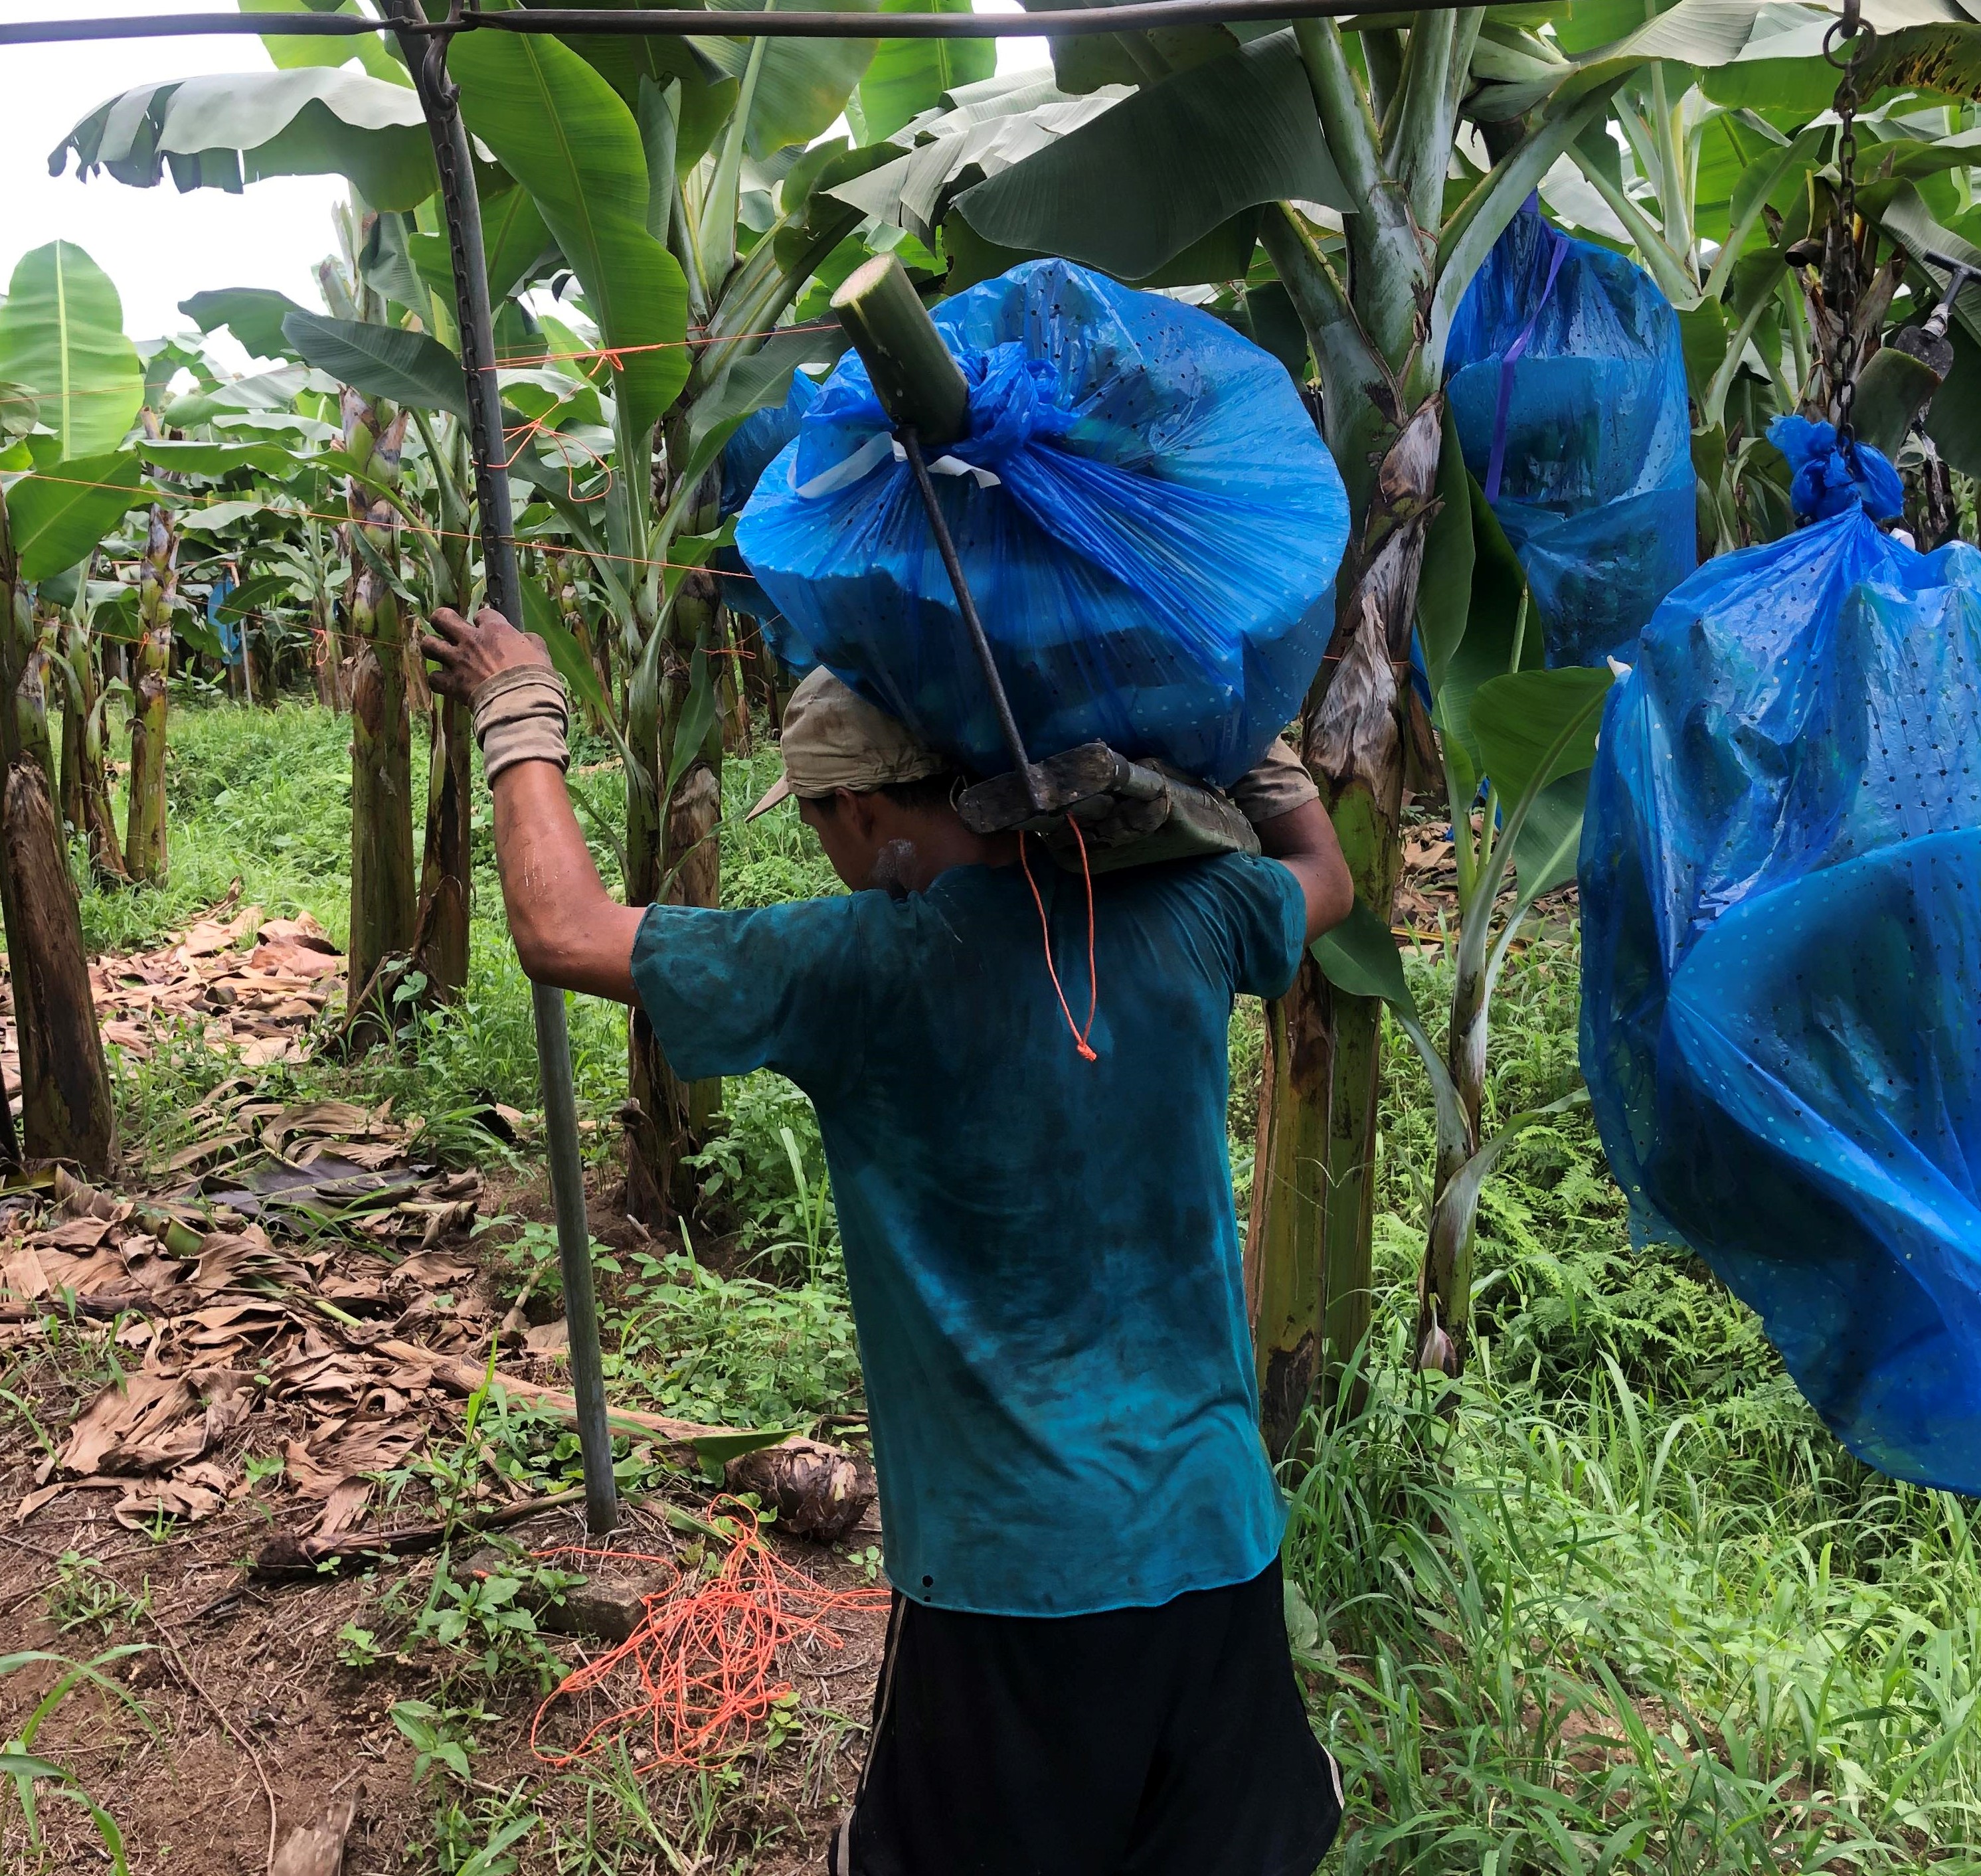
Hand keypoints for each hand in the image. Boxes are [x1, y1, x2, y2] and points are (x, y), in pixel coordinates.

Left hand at [423, 605, 551, 703]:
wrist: (522, 703)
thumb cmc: (535, 678)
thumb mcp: (541, 653)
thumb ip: (531, 641)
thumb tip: (527, 639)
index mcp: (495, 630)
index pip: (482, 613)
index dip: (483, 620)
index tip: (486, 628)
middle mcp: (472, 640)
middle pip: (442, 618)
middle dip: (442, 621)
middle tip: (448, 629)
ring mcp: (459, 661)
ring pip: (429, 644)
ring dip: (433, 647)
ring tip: (440, 653)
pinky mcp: (452, 684)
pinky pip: (434, 677)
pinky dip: (438, 679)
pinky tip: (445, 681)